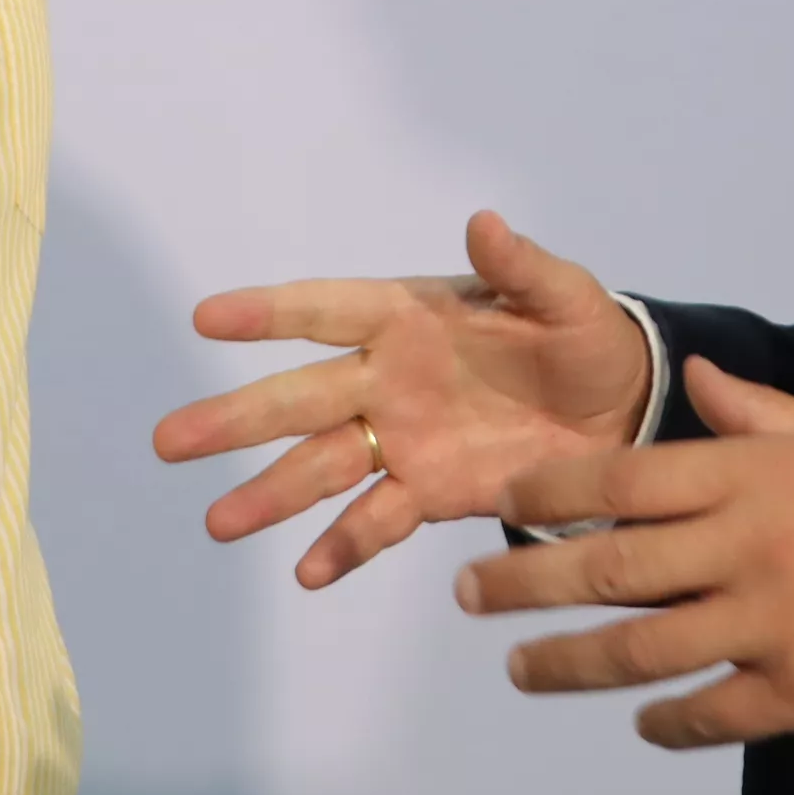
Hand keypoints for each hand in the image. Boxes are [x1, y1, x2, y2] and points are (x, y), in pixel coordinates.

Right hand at [153, 210, 653, 588]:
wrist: (623, 414)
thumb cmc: (587, 339)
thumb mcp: (568, 300)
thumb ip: (524, 268)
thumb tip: (484, 222)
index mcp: (410, 315)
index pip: (326, 310)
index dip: (269, 313)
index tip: (204, 318)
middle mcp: (388, 377)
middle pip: (299, 398)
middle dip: (236, 418)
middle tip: (169, 440)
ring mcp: (401, 438)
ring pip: (320, 466)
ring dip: (269, 493)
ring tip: (219, 524)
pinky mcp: (428, 491)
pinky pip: (376, 519)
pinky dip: (343, 545)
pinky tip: (308, 572)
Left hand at [455, 356, 793, 749]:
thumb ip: (757, 411)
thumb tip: (695, 375)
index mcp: (749, 479)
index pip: (623, 480)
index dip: (551, 492)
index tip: (502, 504)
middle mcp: (742, 549)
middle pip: (610, 570)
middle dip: (527, 584)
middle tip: (469, 596)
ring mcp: (763, 627)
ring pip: (640, 650)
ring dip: (569, 663)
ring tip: (520, 669)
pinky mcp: (792, 694)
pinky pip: (708, 712)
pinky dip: (666, 721)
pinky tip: (638, 720)